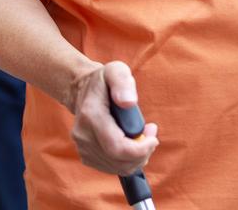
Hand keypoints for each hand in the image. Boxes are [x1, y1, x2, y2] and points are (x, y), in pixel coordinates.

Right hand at [70, 60, 158, 174]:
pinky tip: (132, 143)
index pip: (116, 147)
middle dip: (142, 152)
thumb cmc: (105, 80)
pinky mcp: (87, 156)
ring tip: (143, 135)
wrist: (83, 90)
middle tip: (151, 132)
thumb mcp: (116, 70)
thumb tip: (129, 102)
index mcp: (91, 115)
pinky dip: (127, 160)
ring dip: (137, 157)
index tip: (154, 137)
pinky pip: (112, 167)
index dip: (140, 149)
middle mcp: (83, 136)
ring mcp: (83, 148)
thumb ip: (123, 83)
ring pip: (117, 167)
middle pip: (118, 161)